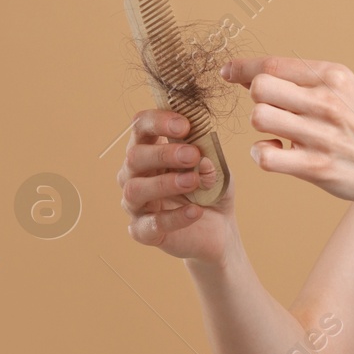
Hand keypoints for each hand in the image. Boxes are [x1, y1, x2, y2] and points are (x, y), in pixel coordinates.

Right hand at [117, 108, 234, 264]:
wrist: (219, 227)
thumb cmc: (209, 187)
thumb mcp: (214, 165)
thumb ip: (205, 154)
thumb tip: (199, 152)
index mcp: (149, 149)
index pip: (141, 127)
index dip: (158, 121)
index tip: (184, 125)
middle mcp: (135, 174)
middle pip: (134, 157)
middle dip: (163, 153)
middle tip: (192, 155)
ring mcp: (135, 204)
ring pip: (135, 189)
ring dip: (164, 183)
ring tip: (193, 181)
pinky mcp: (143, 231)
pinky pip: (150, 224)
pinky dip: (174, 217)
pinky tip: (196, 211)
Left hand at [219, 55, 353, 210]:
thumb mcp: (347, 92)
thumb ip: (306, 82)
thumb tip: (255, 76)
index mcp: (334, 76)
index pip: (274, 63)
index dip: (242, 67)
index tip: (227, 72)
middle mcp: (327, 101)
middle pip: (260, 87)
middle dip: (256, 99)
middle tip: (270, 111)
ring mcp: (322, 135)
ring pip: (259, 118)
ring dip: (261, 128)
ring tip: (278, 135)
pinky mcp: (317, 167)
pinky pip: (266, 156)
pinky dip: (262, 155)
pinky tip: (276, 154)